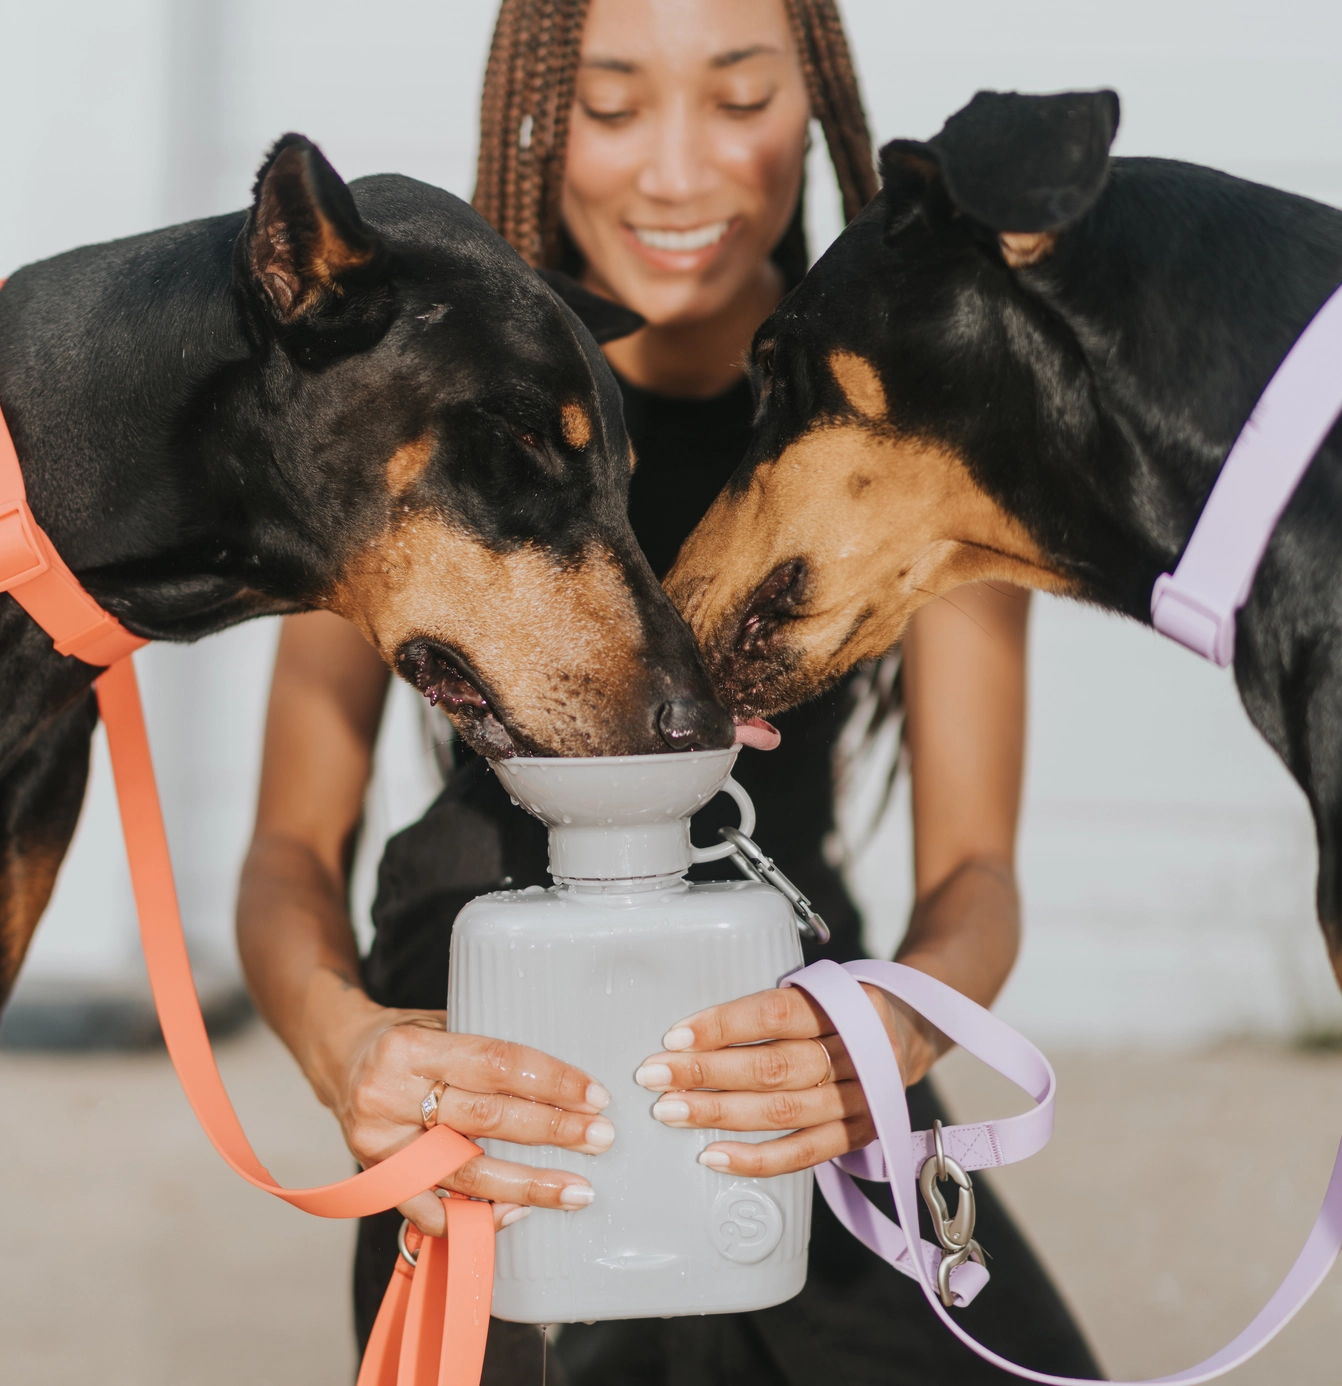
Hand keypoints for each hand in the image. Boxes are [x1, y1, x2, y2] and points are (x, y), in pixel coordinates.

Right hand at [318, 995, 613, 1235]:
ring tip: (576, 1191)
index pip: (495, 1064)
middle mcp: (390, 1095)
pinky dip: (475, 1217)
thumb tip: (563, 1076)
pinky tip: (516, 1216)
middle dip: (551, 1131)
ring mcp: (380, 1144)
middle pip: (486, 1118)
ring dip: (527, 1185)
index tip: (593, 1095)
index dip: (549, 1081)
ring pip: (464, 1172)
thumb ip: (485, 1048)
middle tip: (600, 1138)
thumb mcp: (440, 1021)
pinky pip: (430, 1211)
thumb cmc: (406, 1037)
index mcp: (413, 1047)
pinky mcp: (375, 1180)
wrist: (339, 1057)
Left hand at [635, 983, 939, 1176]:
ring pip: (783, 1112)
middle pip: (774, 1067)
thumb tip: (692, 1029)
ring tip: (669, 1110)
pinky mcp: (858, 1135)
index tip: (675, 1034)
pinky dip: (755, 1160)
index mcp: (846, 1004)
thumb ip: (774, 1006)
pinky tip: (711, 1155)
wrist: (916, 1027)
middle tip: (654, 1075)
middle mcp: (857, 1054)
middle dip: (707, 1072)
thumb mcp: (822, 987)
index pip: (776, 1014)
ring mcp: (861, 1100)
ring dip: (719, 1113)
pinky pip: (802, 1155)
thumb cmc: (848, 1003)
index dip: (724, 1025)